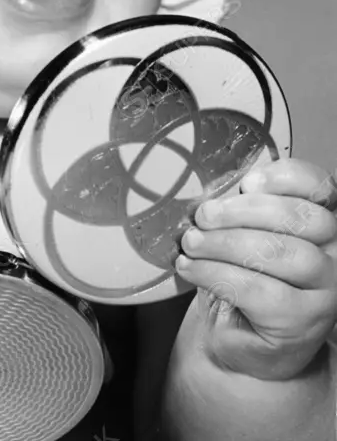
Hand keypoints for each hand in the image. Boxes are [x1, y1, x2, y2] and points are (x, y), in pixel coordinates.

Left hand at [176, 158, 336, 379]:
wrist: (240, 336)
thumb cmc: (242, 275)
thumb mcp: (242, 232)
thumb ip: (240, 206)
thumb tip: (213, 191)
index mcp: (321, 220)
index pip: (319, 186)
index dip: (283, 178)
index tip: (246, 182)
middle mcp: (334, 252)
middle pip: (298, 218)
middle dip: (242, 210)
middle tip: (203, 215)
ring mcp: (326, 289)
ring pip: (278, 253)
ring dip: (224, 243)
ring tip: (191, 243)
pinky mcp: (303, 321)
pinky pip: (258, 289)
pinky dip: (216, 273)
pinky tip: (192, 268)